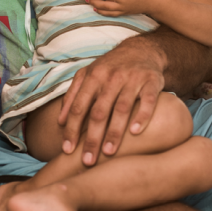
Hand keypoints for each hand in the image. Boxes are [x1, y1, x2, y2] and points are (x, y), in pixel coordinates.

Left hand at [57, 38, 163, 165]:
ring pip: (122, 108)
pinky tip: (135, 132)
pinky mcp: (152, 81)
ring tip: (109, 152)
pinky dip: (142, 116)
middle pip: (99, 112)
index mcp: (93, 77)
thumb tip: (59, 122)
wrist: (141, 50)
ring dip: (114, 132)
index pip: (79, 107)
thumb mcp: (87, 75)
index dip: (72, 129)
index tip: (67, 150)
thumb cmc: (110, 68)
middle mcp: (111, 77)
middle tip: (88, 161)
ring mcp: (132, 79)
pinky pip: (148, 101)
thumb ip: (72, 96)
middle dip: (92, 138)